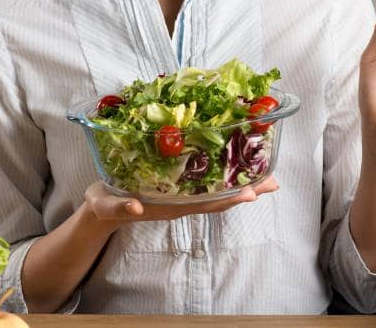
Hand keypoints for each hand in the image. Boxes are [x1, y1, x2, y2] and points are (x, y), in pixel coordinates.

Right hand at [83, 177, 278, 223]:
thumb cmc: (104, 204)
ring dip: (244, 184)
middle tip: (274, 182)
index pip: (204, 203)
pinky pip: (208, 182)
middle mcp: (181, 201)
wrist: (101, 207)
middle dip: (247, 190)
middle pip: (220, 198)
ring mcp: (182, 195)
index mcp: (168, 205)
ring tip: (269, 176)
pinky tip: (241, 167)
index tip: (251, 193)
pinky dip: (227, 176)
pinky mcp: (179, 186)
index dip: (228, 199)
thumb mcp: (105, 205)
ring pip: (218, 191)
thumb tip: (134, 207)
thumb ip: (119, 207)